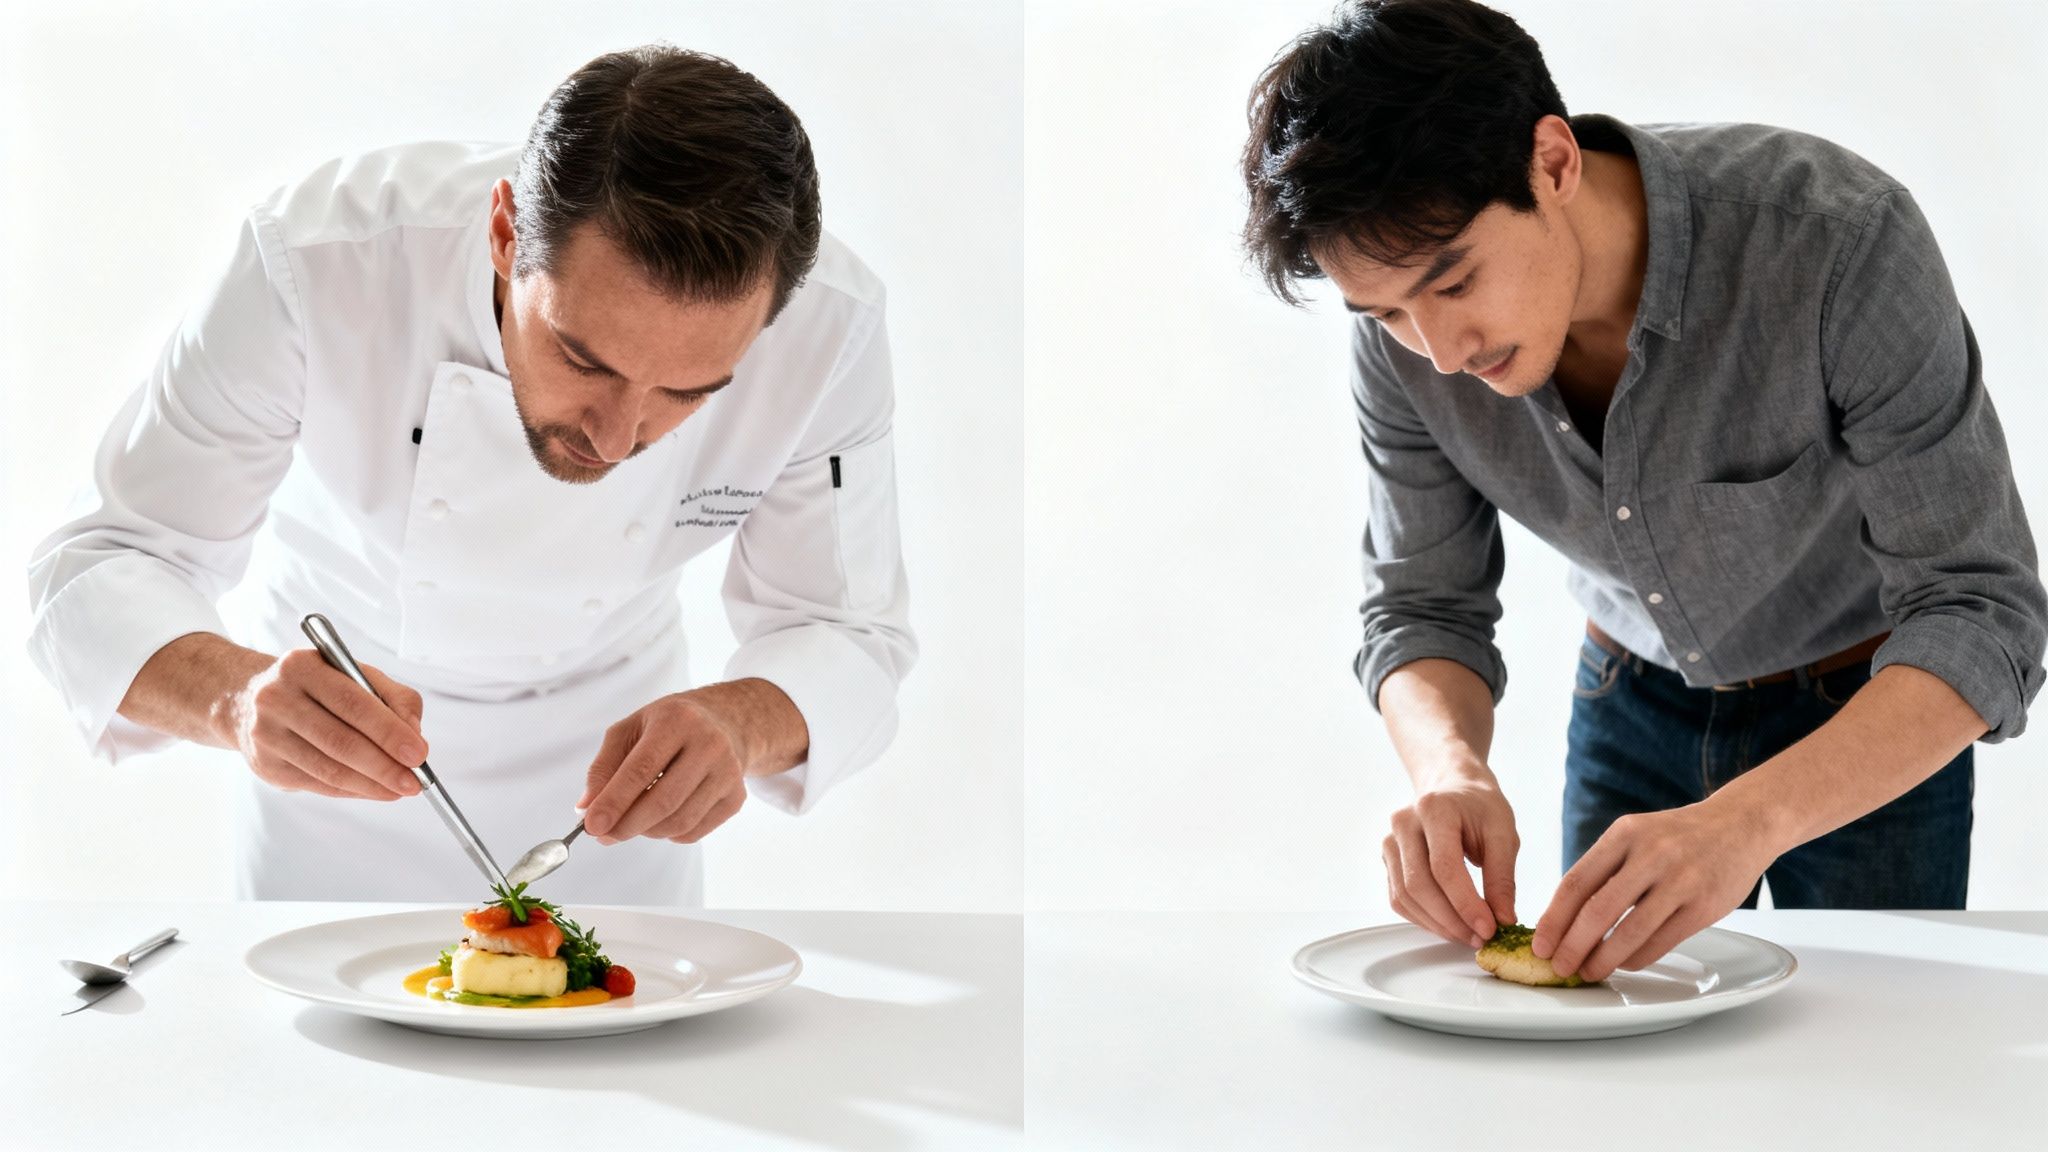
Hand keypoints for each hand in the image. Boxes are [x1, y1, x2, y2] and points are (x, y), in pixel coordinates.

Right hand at [224, 648, 426, 800]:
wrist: (245, 699)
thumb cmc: (314, 686)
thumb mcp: (352, 674)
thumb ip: (391, 697)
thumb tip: (414, 733)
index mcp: (301, 667)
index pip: (353, 703)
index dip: (389, 731)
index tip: (419, 752)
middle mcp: (276, 699)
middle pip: (340, 741)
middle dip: (384, 765)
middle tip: (415, 780)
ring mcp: (265, 735)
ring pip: (328, 768)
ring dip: (371, 784)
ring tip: (400, 789)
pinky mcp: (265, 766)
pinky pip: (317, 784)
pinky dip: (352, 790)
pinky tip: (374, 790)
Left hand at [578, 679, 806, 845]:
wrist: (728, 721)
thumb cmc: (671, 725)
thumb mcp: (632, 728)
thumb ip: (604, 766)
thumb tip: (586, 808)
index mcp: (677, 720)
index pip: (641, 769)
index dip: (614, 801)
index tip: (591, 825)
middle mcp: (709, 745)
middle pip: (663, 801)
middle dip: (626, 825)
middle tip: (604, 835)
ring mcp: (728, 773)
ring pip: (679, 822)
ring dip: (646, 831)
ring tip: (632, 822)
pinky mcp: (736, 798)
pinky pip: (694, 832)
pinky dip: (668, 834)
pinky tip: (661, 818)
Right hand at [1382, 771, 1520, 946]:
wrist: (1455, 788)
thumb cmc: (1480, 807)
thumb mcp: (1503, 834)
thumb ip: (1502, 878)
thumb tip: (1503, 919)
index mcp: (1434, 809)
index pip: (1444, 867)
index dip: (1466, 903)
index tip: (1489, 928)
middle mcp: (1404, 823)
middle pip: (1419, 884)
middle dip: (1451, 919)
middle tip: (1479, 936)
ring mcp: (1390, 841)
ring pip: (1405, 896)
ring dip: (1437, 924)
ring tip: (1467, 934)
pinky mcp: (1388, 859)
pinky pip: (1399, 898)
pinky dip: (1423, 918)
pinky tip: (1449, 924)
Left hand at [1532, 802, 1776, 981]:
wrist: (1742, 825)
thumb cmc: (1679, 836)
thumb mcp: (1637, 834)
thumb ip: (1606, 868)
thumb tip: (1565, 916)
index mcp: (1625, 834)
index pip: (1576, 882)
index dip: (1553, 919)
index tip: (1540, 943)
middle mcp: (1651, 855)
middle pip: (1597, 911)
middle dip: (1572, 946)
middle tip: (1559, 965)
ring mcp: (1680, 881)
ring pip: (1629, 933)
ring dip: (1603, 960)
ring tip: (1588, 972)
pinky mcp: (1703, 907)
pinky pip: (1660, 942)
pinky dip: (1635, 959)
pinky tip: (1623, 963)